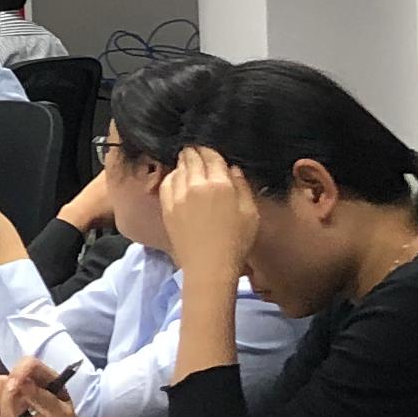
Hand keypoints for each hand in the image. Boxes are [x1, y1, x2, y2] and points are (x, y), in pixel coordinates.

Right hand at [0, 356, 72, 416]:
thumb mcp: (61, 416)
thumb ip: (44, 400)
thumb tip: (25, 385)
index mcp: (47, 379)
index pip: (29, 364)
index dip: (18, 373)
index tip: (12, 391)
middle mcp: (28, 380)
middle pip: (6, 379)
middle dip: (5, 404)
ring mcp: (14, 392)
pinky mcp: (3, 403)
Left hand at [157, 145, 258, 287]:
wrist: (209, 267)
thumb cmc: (236, 242)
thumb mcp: (251, 213)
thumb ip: (243, 186)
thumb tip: (233, 169)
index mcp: (220, 184)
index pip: (211, 155)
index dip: (210, 150)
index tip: (209, 150)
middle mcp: (196, 185)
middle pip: (191, 157)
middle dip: (194, 151)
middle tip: (196, 150)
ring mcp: (178, 195)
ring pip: (178, 168)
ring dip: (183, 162)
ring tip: (187, 162)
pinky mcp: (167, 207)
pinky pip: (166, 182)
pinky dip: (172, 176)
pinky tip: (177, 178)